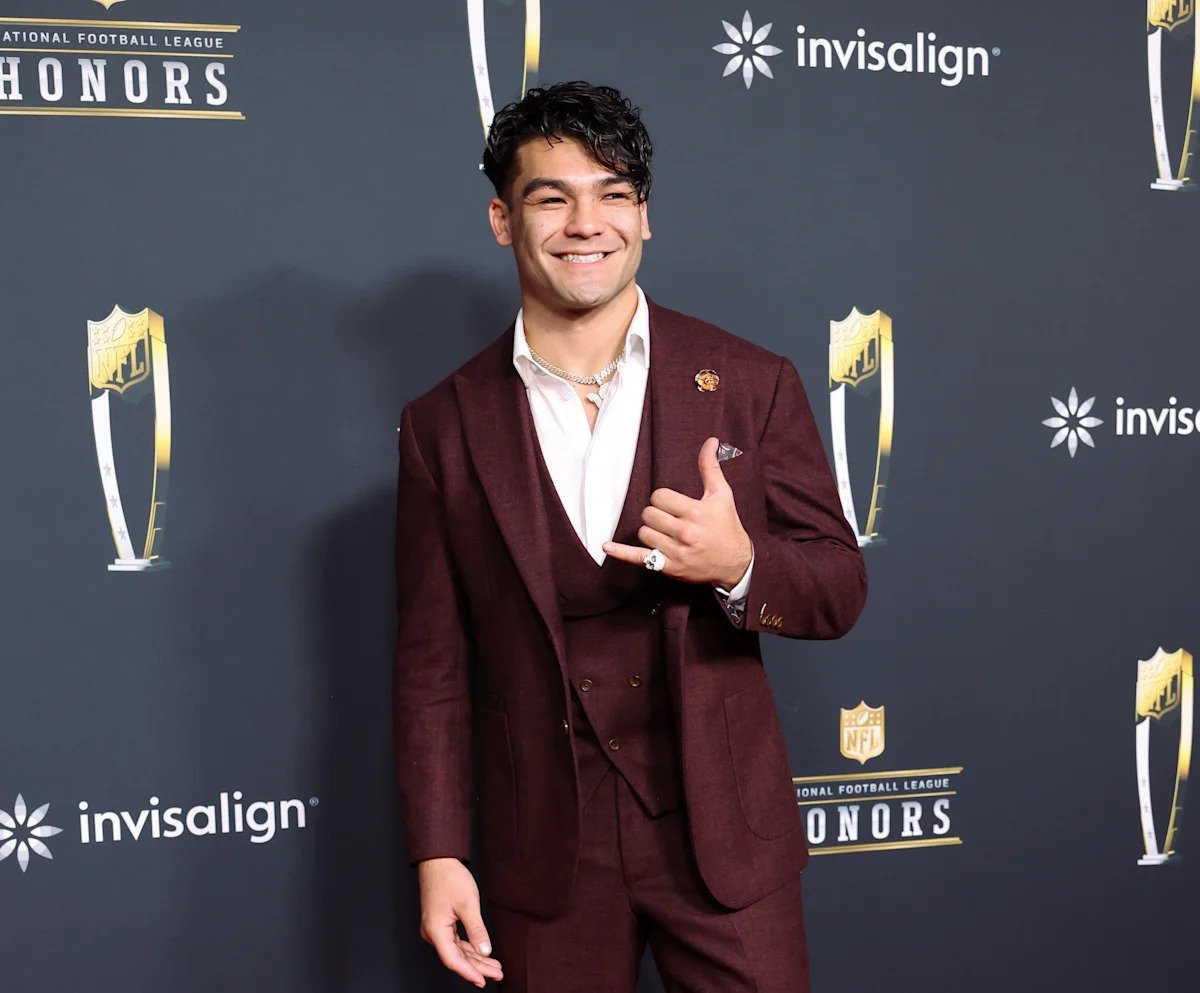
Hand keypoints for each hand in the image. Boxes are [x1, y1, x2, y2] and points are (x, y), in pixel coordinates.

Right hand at [417, 857, 503, 987]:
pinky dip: (470, 948)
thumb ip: (477, 930)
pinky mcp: (440, 923)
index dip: (469, 972)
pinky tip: (482, 953)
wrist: (438, 860)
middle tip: (498, 974)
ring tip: (494, 966)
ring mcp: (436, 928)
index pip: (453, 960)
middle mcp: (433, 933)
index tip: (484, 981)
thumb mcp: (468, 904)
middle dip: (478, 967)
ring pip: (457, 950)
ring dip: (476, 959)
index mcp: (436, 930)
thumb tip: (485, 951)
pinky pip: (456, 941)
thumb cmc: (450, 878)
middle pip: (456, 958)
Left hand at [603, 436, 752, 587]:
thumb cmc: (727, 525)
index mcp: (696, 512)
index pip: (659, 497)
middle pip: (649, 514)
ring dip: (651, 531)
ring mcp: (677, 552)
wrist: (735, 563)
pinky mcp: (670, 567)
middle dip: (656, 514)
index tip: (673, 505)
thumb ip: (710, 467)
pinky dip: (621, 553)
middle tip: (669, 519)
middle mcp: (685, 533)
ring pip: (644, 533)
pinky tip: (607, 546)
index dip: (663, 499)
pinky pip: (640, 558)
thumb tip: (710, 441)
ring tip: (666, 533)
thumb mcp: (721, 495)